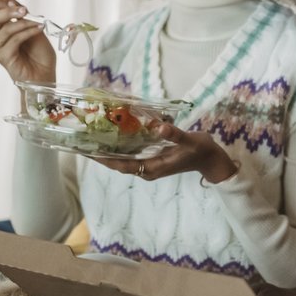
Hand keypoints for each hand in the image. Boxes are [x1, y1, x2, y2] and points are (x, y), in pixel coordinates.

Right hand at [0, 0, 55, 83]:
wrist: (45, 73)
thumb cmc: (39, 53)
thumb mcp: (32, 26)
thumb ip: (20, 14)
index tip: (16, 4)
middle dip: (9, 11)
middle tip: (25, 11)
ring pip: (5, 29)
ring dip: (24, 23)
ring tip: (38, 24)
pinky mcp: (3, 57)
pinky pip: (14, 40)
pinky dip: (27, 32)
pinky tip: (38, 30)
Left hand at [92, 122, 238, 182]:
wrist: (212, 160)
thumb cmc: (200, 150)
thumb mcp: (189, 141)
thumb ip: (174, 134)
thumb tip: (158, 126)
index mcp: (153, 168)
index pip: (122, 165)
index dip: (104, 159)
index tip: (88, 151)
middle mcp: (148, 169)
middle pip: (118, 164)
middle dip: (102, 154)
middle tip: (84, 141)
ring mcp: (150, 165)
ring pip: (124, 160)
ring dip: (110, 151)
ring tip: (93, 138)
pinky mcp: (153, 160)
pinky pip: (132, 155)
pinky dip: (122, 148)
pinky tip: (115, 136)